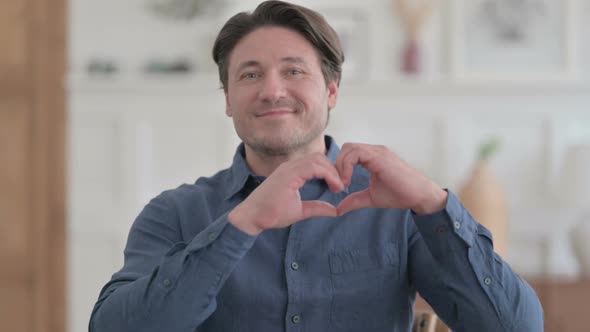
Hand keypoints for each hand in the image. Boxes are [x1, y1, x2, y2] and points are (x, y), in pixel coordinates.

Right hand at [229, 153, 344, 234]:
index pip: (317, 162)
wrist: (252, 217)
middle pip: (319, 157)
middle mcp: (290, 166)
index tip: (339, 186)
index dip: (331, 172)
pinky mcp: (287, 174)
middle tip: (342, 185)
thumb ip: (316, 207)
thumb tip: (334, 210)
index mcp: (292, 171)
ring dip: (332, 171)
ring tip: (339, 186)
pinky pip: (312, 167)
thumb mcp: (300, 211)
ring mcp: (288, 168)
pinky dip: (327, 174)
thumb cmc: (271, 213)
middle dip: (334, 169)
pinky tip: (334, 186)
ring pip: (317, 159)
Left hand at [335, 143, 447, 215]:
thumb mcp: (370, 198)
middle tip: (339, 186)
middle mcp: (374, 151)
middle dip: (337, 166)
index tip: (339, 187)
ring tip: (343, 184)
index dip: (339, 168)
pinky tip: (348, 181)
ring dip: (340, 166)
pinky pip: (356, 153)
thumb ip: (354, 200)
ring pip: (349, 148)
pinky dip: (347, 166)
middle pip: (346, 148)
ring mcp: (377, 151)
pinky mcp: (380, 156)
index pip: (348, 153)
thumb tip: (338, 209)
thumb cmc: (399, 194)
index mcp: (372, 157)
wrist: (419, 195)